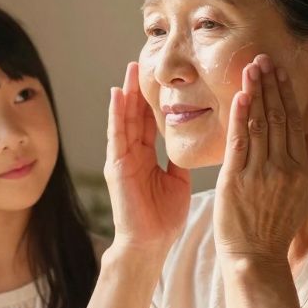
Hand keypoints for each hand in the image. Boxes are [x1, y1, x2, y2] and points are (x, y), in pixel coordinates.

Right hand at [104, 62, 190, 254]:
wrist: (150, 244)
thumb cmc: (163, 217)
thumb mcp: (177, 180)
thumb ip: (179, 159)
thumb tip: (191, 141)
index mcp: (146, 157)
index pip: (149, 122)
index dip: (154, 100)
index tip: (160, 78)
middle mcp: (132, 154)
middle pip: (135, 115)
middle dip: (137, 90)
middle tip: (141, 63)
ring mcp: (122, 159)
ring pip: (124, 119)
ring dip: (125, 94)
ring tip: (129, 71)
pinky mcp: (116, 165)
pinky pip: (116, 135)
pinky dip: (115, 114)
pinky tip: (116, 95)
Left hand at [214, 54, 307, 261]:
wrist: (256, 258)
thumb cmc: (274, 228)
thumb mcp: (300, 196)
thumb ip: (307, 164)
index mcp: (301, 169)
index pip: (294, 122)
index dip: (286, 94)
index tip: (280, 71)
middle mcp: (284, 167)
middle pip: (279, 117)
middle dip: (271, 85)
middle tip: (264, 58)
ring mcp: (260, 173)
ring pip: (260, 124)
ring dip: (256, 93)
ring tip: (251, 68)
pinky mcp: (237, 180)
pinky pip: (240, 143)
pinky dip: (241, 118)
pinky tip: (241, 97)